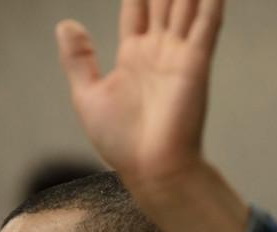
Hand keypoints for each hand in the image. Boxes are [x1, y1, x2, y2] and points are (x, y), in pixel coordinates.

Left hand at [57, 0, 223, 190]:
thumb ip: (79, 59)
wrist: (150, 170)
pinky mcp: (195, 64)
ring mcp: (179, 55)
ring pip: (186, 5)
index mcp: (134, 54)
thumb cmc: (121, 142)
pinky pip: (205, 26)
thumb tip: (66, 24)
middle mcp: (159, 50)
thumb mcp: (87, 96)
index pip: (138, 5)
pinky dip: (211, 5)